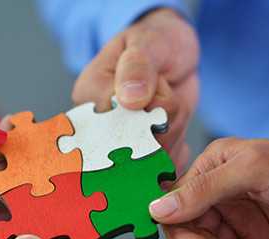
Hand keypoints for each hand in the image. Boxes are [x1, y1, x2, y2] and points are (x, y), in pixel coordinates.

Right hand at [72, 8, 199, 172]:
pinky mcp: (143, 157)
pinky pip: (166, 165)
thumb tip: (129, 99)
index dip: (142, 113)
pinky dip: (180, 146)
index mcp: (89, 97)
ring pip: (154, 158)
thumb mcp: (147, 44)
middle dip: (162, 125)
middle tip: (166, 91)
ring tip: (169, 104)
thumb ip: (137, 67)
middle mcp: (100, 126)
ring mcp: (121, 144)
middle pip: (135, 147)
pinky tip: (175, 121)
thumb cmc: (153, 43)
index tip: (155, 88)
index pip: (112, 123)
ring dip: (174, 132)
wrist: (173, 55)